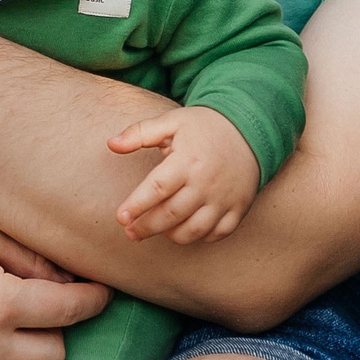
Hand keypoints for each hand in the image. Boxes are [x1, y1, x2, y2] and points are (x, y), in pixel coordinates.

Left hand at [109, 106, 258, 244]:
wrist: (249, 129)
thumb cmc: (203, 127)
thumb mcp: (172, 122)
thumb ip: (139, 133)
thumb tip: (110, 144)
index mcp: (187, 160)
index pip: (157, 189)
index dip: (137, 205)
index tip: (120, 217)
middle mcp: (206, 182)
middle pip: (172, 214)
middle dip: (147, 227)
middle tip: (130, 232)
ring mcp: (224, 198)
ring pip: (194, 230)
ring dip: (172, 235)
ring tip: (157, 230)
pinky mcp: (239, 208)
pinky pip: (218, 233)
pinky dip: (201, 237)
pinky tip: (186, 230)